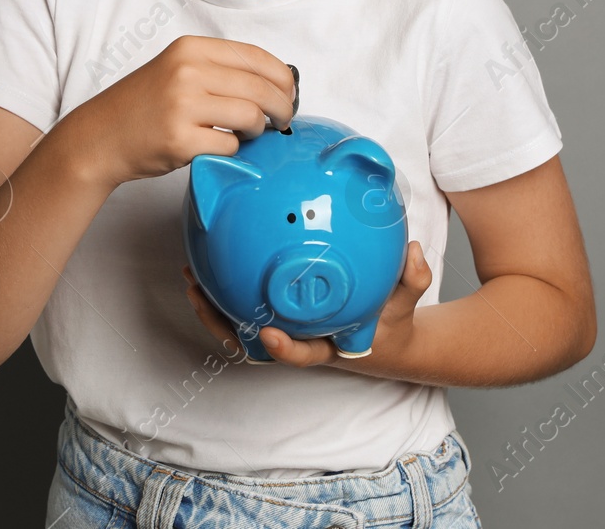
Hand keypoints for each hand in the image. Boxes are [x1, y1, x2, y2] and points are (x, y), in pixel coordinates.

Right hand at [61, 35, 295, 188]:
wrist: (101, 136)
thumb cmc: (145, 106)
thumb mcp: (177, 69)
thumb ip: (219, 70)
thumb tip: (277, 82)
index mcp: (190, 48)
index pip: (255, 57)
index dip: (282, 77)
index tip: (290, 93)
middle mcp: (186, 72)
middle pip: (260, 88)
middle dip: (282, 108)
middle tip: (283, 120)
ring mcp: (182, 106)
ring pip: (251, 117)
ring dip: (257, 130)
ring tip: (246, 133)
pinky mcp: (180, 140)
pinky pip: (230, 145)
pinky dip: (232, 150)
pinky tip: (217, 146)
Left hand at [181, 241, 433, 367]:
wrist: (381, 336)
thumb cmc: (388, 321)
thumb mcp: (404, 303)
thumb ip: (411, 279)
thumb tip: (413, 250)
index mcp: (326, 347)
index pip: (301, 354)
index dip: (282, 349)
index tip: (268, 333)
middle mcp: (297, 341)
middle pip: (251, 345)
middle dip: (221, 325)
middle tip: (200, 294)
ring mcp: (282, 331)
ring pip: (237, 329)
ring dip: (210, 308)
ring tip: (191, 277)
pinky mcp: (273, 317)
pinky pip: (242, 309)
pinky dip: (221, 292)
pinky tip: (209, 262)